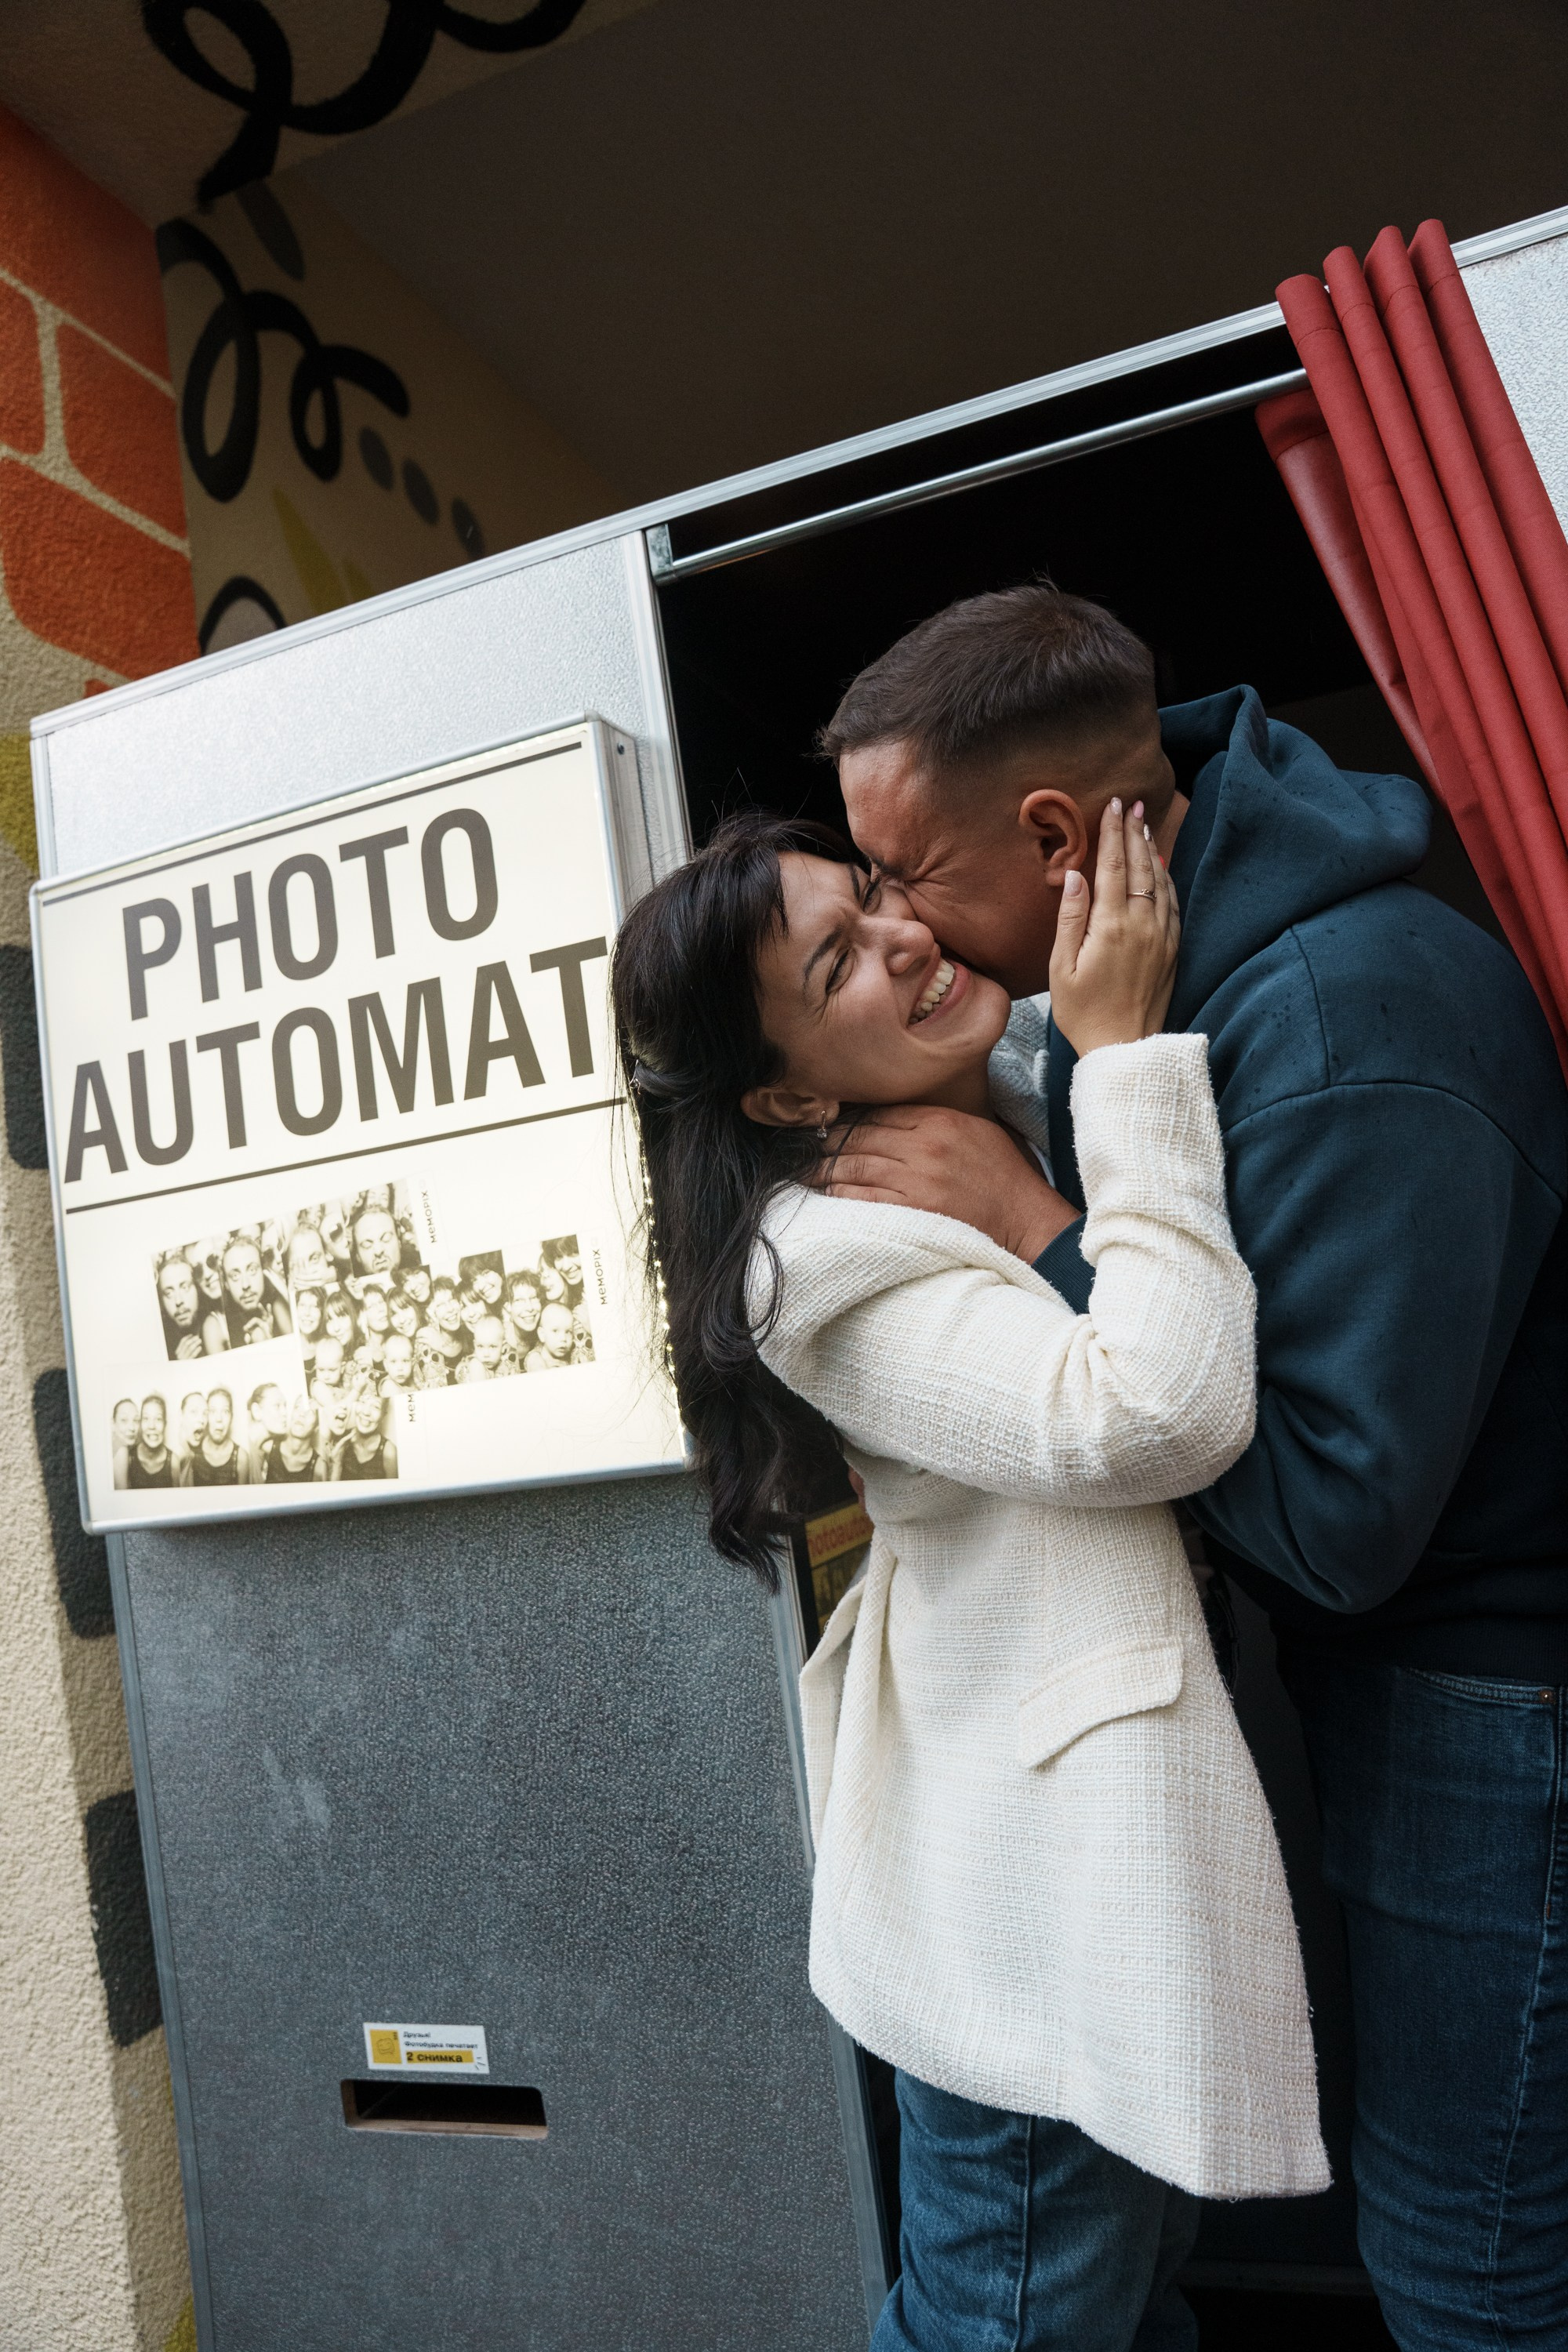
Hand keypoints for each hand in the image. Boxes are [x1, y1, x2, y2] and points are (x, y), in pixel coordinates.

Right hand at [175, 1333, 202, 1360]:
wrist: (186, 1372)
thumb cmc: (188, 1360)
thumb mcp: (185, 1353)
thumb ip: (187, 1347)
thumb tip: (192, 1336)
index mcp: (178, 1352)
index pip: (182, 1342)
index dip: (187, 1337)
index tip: (192, 1335)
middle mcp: (179, 1355)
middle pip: (186, 1344)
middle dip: (192, 1339)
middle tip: (198, 1337)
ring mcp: (184, 1359)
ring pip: (190, 1348)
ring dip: (195, 1343)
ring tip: (200, 1340)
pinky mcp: (189, 1362)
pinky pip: (193, 1355)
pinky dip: (197, 1350)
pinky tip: (200, 1347)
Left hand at [823, 1104, 1081, 1262]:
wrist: (1028, 1222)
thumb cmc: (1006, 1178)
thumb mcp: (977, 1131)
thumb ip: (937, 1121)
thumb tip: (897, 1117)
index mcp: (940, 1121)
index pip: (878, 1114)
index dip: (847, 1121)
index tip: (829, 1126)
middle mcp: (925, 1147)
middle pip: (859, 1138)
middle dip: (827, 1144)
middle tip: (805, 1148)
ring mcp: (917, 1181)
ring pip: (854, 1167)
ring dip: (824, 1170)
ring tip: (806, 1172)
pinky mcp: (913, 1213)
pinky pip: (862, 1199)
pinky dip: (839, 1195)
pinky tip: (826, 1194)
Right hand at [1049, 796, 1179, 1056]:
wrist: (1124, 1049)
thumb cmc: (1084, 1013)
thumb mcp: (1062, 969)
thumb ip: (1070, 919)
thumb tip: (1075, 878)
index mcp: (1111, 927)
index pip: (1111, 866)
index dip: (1112, 833)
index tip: (1113, 806)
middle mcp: (1142, 926)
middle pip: (1138, 867)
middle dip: (1134, 833)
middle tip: (1132, 804)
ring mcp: (1162, 937)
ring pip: (1160, 881)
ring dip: (1151, 850)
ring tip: (1145, 826)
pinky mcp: (1173, 951)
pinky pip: (1173, 904)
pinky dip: (1166, 879)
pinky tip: (1161, 867)